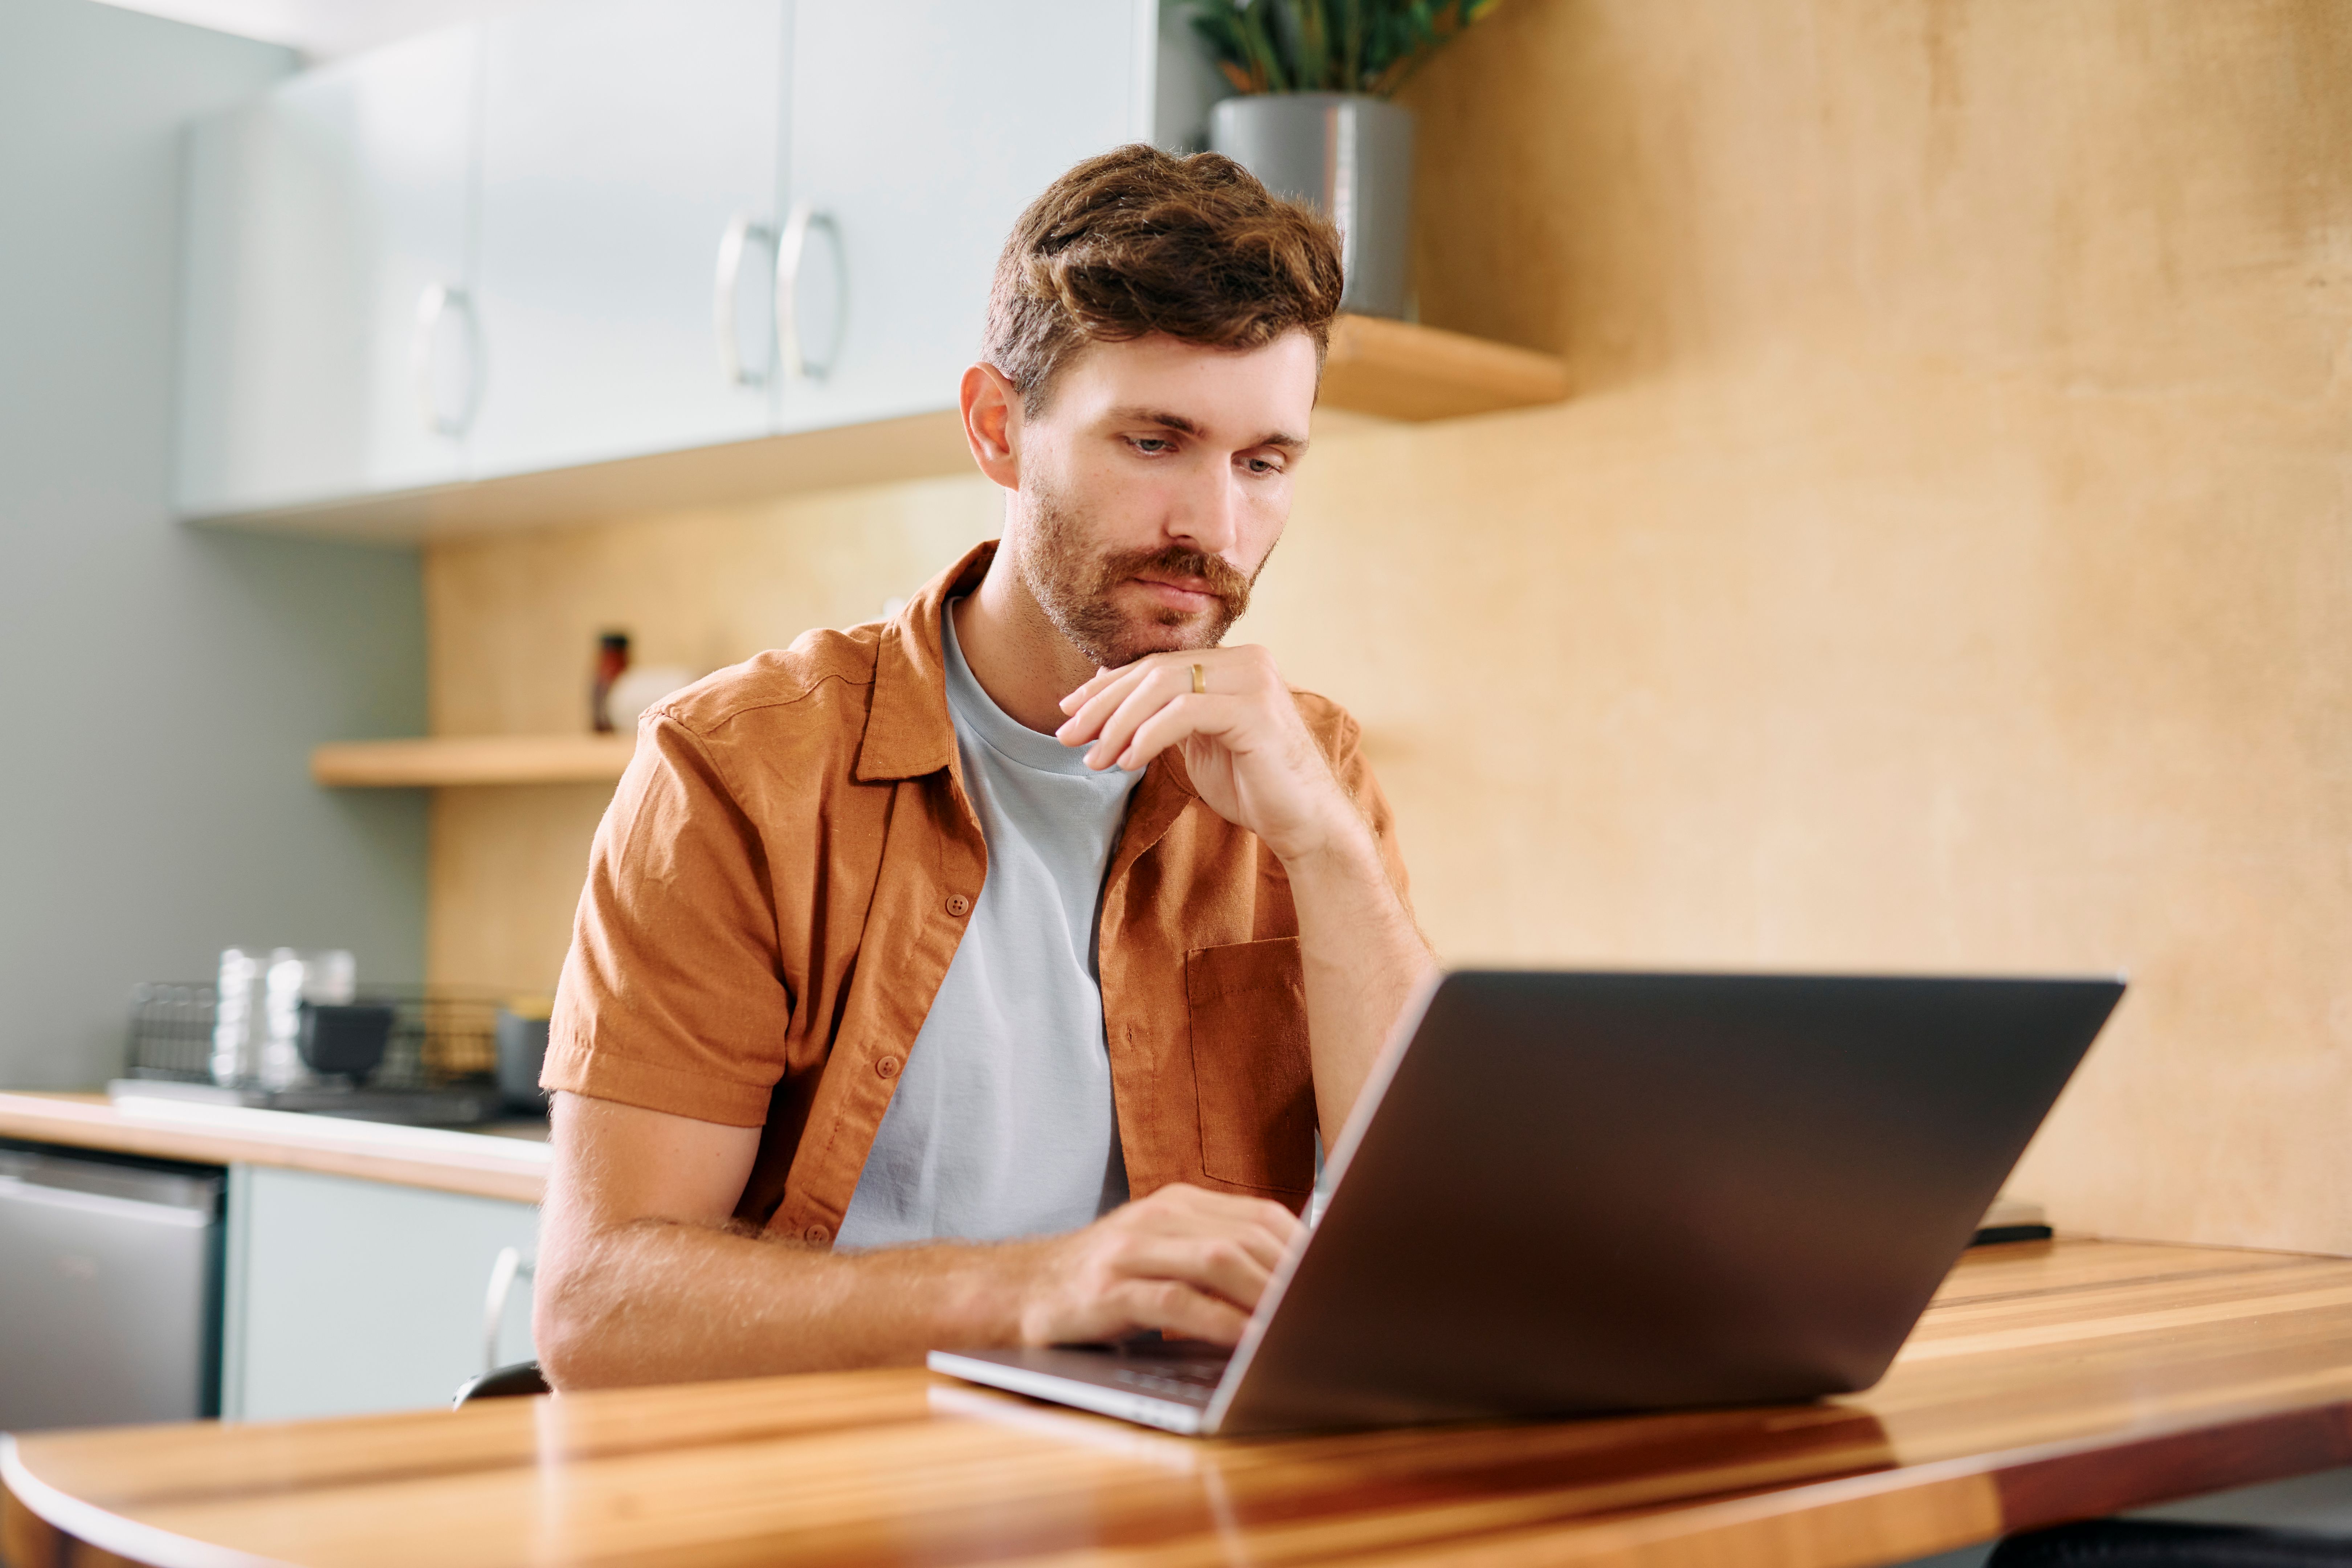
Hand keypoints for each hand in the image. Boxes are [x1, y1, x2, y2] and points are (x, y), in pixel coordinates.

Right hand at [1015, 1183, 1302, 1346]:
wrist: (1016, 1289)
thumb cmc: (1102, 1279)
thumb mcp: (1160, 1252)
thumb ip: (1213, 1254)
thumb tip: (1289, 1278)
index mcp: (1176, 1204)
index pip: (1258, 1215)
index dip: (1302, 1247)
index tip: (1335, 1277)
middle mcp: (1155, 1218)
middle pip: (1245, 1237)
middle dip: (1293, 1275)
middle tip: (1328, 1309)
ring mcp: (1129, 1252)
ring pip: (1217, 1261)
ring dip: (1265, 1295)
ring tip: (1299, 1324)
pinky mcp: (1106, 1293)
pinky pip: (1176, 1302)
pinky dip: (1220, 1322)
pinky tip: (1247, 1342)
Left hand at [1056, 646, 1358, 863]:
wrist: (1305, 821)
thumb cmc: (1252, 785)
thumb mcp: (1198, 742)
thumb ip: (1166, 715)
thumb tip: (1109, 701)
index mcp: (1232, 662)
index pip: (1156, 665)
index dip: (1107, 686)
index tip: (1069, 712)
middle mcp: (1246, 660)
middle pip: (1154, 671)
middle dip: (1103, 705)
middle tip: (1067, 737)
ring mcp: (1254, 680)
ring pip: (1164, 686)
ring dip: (1118, 724)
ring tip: (1094, 758)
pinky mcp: (1255, 710)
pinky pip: (1185, 712)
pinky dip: (1148, 735)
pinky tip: (1128, 761)